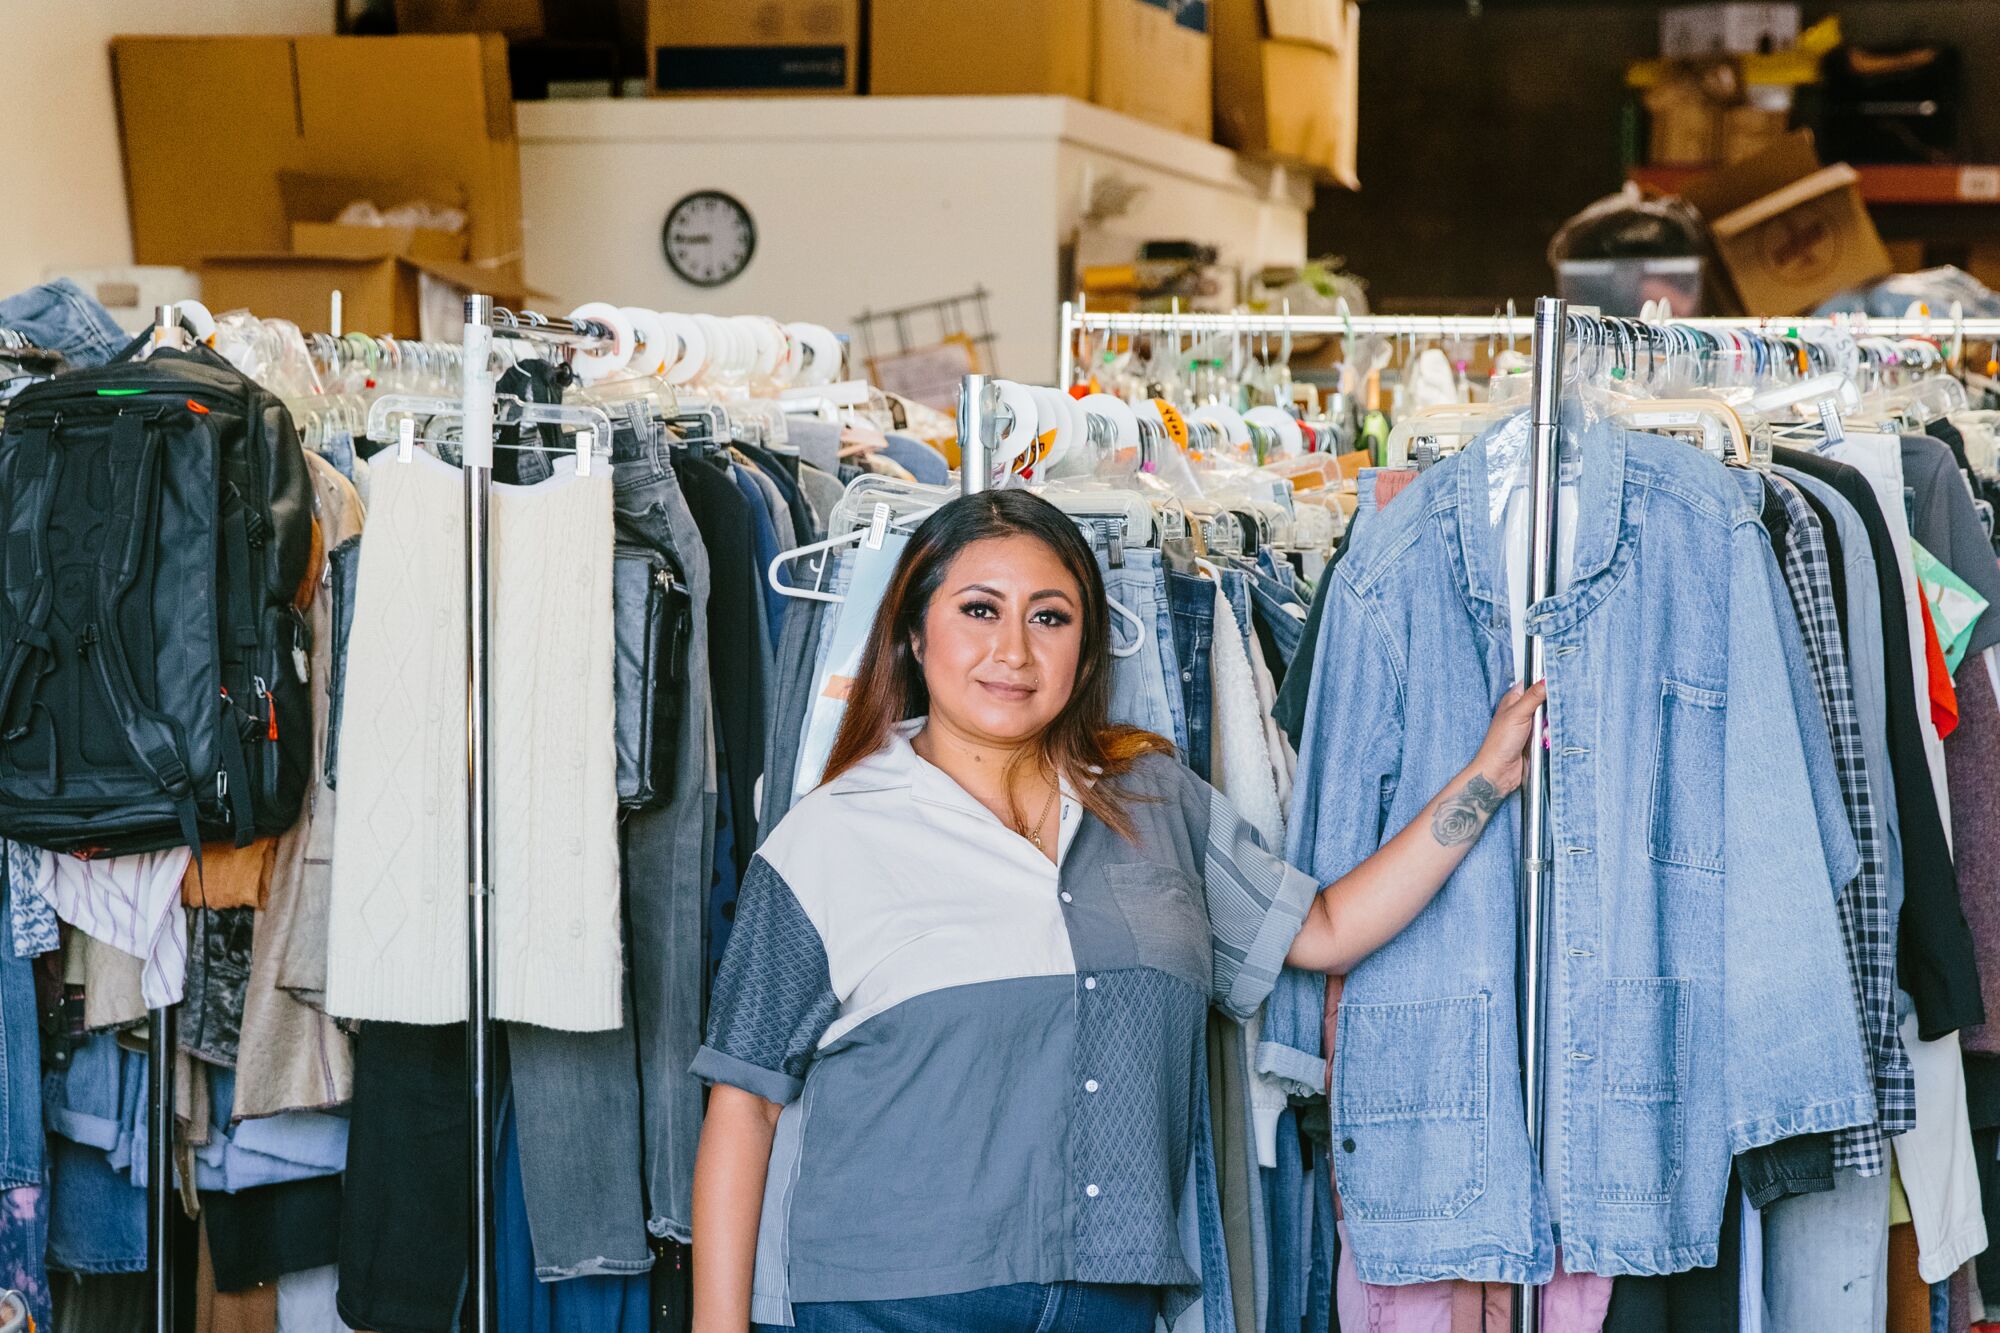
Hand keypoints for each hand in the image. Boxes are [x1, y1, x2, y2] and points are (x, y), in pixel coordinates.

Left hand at [1470, 680, 1546, 795]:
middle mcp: (1523, 710)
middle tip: (1551, 712)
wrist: (1500, 771)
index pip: (1534, 682)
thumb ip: (1533, 696)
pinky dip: (1553, 735)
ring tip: (1546, 731)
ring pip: (1551, 717)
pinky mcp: (1537, 739)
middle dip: (1552, 707)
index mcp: (1514, 699)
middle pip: (1547, 701)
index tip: (1561, 681)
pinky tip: (1548, 739)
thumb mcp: (1518, 714)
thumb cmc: (1499, 742)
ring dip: (1552, 724)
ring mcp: (1531, 725)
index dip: (1546, 681)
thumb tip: (1547, 679)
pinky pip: (1552, 732)